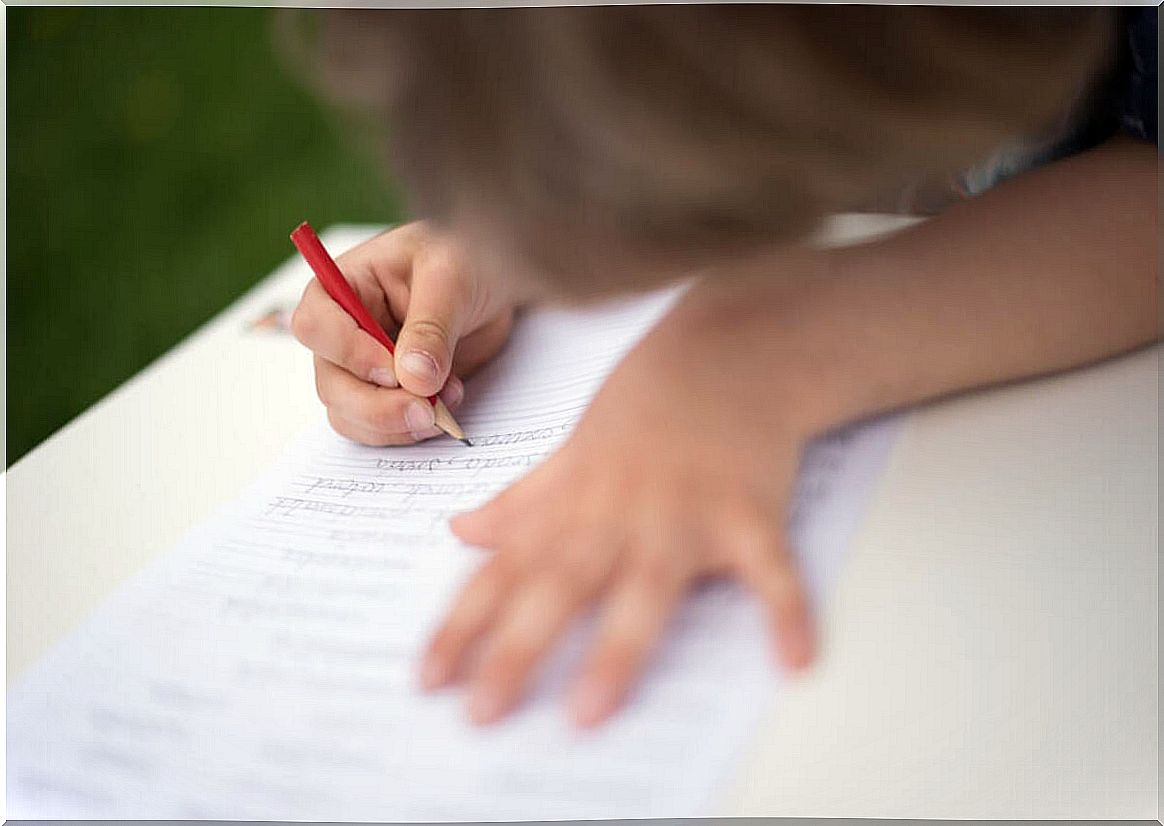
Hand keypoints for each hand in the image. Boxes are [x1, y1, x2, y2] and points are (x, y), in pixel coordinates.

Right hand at [291, 222, 517, 443]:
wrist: (493, 281)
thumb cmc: (464, 258)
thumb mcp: (451, 278)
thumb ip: (430, 328)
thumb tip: (413, 378)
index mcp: (343, 287)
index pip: (315, 326)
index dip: (348, 354)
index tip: (392, 370)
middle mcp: (343, 332)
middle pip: (331, 383)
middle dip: (376, 406)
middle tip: (424, 412)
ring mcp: (362, 368)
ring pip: (350, 415)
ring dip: (396, 424)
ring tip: (443, 407)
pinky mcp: (388, 394)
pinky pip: (379, 429)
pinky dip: (409, 431)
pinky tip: (444, 410)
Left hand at [420, 269, 828, 727]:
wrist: (726, 351)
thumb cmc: (645, 407)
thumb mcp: (573, 452)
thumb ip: (522, 501)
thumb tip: (461, 533)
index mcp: (573, 503)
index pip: (504, 570)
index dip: (463, 625)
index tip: (428, 680)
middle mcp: (618, 513)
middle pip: (560, 585)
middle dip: (518, 649)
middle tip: (482, 714)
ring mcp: (685, 513)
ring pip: (647, 587)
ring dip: (619, 648)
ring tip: (590, 711)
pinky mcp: (751, 513)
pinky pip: (770, 570)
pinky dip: (785, 611)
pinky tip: (794, 662)